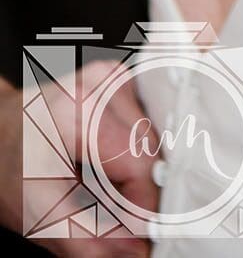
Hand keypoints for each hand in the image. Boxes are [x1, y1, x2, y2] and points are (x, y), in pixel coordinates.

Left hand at [0, 64, 157, 254]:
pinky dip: (134, 151)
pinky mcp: (117, 77)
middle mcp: (101, 86)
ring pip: (153, 136)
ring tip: (104, 184)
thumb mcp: (38, 214)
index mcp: (79, 114)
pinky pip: (144, 122)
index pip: (142, 164)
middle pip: (151, 149)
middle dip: (139, 192)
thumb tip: (136, 249)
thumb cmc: (8, 165)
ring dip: (138, 171)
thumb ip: (89, 238)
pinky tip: (107, 160)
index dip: (143, 206)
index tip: (138, 232)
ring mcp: (111, 77)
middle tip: (114, 214)